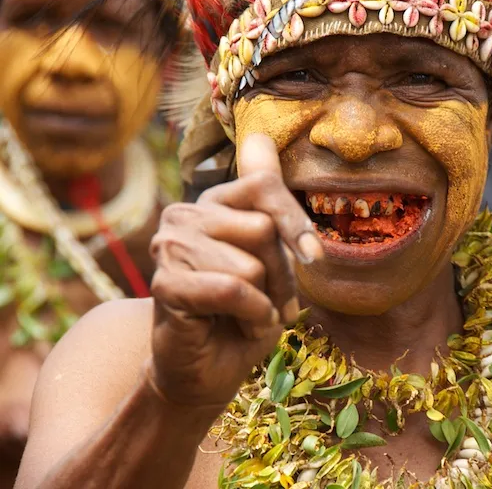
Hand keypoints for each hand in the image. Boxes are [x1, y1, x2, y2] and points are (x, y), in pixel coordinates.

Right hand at [148, 134, 322, 409]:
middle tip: (269, 300)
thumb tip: (261, 135)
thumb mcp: (268, 253)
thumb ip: (264, 194)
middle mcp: (185, 214)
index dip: (297, 224)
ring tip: (249, 315)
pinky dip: (253, 316)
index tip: (314, 258)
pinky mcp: (165, 283)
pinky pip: (234, 290)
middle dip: (281, 276)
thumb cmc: (246, 310)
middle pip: (264, 229)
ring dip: (266, 302)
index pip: (264, 186)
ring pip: (251, 265)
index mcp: (213, 203)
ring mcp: (170, 246)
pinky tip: (239, 325)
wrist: (210, 368)